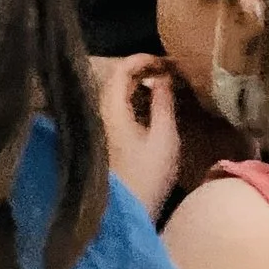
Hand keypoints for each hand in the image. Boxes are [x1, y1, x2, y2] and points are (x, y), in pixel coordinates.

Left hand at [96, 51, 181, 218]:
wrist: (125, 209)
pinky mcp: (103, 133)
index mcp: (109, 109)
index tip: (168, 62)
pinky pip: (116, 105)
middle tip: (170, 71)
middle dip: (142, 69)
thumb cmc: (147, 176)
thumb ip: (163, 104)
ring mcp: (98, 122)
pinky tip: (152, 104)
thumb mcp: (164, 138)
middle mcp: (97, 111)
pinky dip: (133, 98)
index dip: (143, 59)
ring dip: (138, 83)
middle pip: (115, 78)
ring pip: (114, 91)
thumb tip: (164, 78)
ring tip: (166, 84)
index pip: (119, 70)